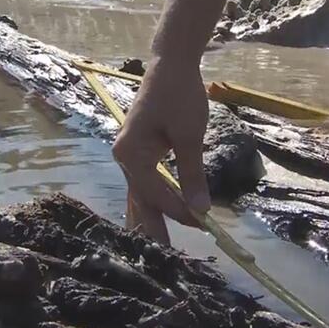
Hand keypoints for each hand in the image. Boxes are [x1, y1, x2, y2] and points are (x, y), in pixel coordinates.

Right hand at [112, 57, 209, 243]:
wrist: (171, 64)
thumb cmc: (180, 94)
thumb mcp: (190, 134)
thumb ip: (192, 174)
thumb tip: (200, 210)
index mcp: (130, 154)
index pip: (156, 194)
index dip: (179, 211)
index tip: (205, 224)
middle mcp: (124, 158)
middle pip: (141, 201)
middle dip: (154, 230)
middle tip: (166, 263)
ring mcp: (130, 156)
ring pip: (141, 196)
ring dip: (152, 219)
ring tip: (158, 249)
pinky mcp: (139, 153)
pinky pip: (146, 185)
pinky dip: (155, 202)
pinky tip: (157, 220)